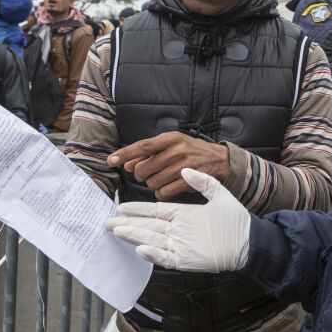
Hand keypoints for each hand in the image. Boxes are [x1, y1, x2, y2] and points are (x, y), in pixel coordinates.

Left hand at [107, 131, 229, 199]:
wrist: (220, 160)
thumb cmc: (192, 151)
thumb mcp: (172, 145)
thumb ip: (149, 153)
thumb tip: (127, 164)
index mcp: (171, 138)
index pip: (142, 146)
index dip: (125, 154)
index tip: (111, 161)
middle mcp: (176, 150)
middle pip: (144, 168)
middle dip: (141, 174)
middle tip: (148, 173)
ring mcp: (183, 167)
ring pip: (152, 182)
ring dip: (152, 184)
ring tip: (162, 179)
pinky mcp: (189, 182)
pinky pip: (164, 192)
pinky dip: (161, 193)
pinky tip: (167, 188)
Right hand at [107, 168, 250, 271]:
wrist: (248, 240)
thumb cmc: (235, 220)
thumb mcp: (219, 195)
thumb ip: (203, 182)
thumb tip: (185, 169)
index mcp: (182, 215)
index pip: (154, 212)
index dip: (138, 210)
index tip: (121, 206)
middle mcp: (177, 231)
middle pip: (147, 227)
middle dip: (128, 224)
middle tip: (109, 221)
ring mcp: (179, 246)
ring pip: (151, 240)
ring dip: (134, 236)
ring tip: (117, 231)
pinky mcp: (185, 260)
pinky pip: (165, 257)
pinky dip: (153, 254)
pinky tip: (140, 248)